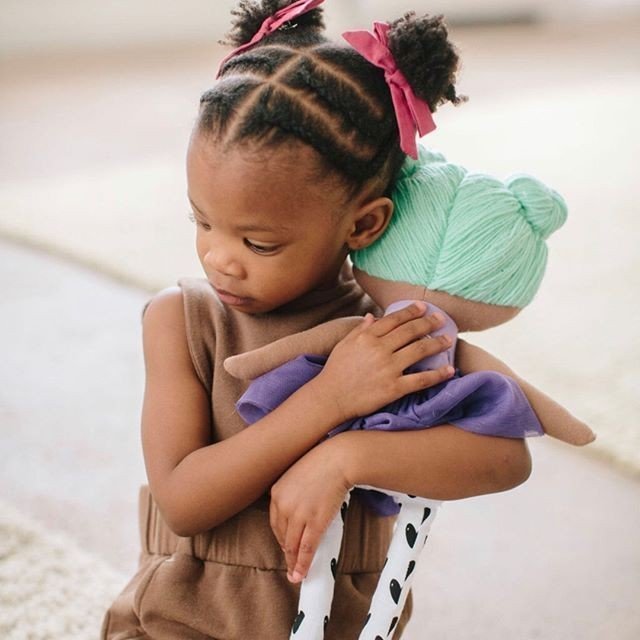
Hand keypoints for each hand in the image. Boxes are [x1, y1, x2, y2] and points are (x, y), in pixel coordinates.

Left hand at [269, 437, 349, 583]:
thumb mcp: (298, 474)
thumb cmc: (323, 462)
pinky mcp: (314, 522)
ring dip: (293, 563)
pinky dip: (303, 564)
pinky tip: (301, 574)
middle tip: (291, 562)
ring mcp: (298, 514)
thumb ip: (293, 491)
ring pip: (292, 546)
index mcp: (277, 492)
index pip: (274, 522)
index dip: (281, 537)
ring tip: (295, 574)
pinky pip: (306, 548)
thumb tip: (297, 508)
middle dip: (287, 551)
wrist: (339, 459)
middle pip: (282, 535)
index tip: (285, 545)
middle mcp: (283, 504)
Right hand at [308, 302, 453, 422]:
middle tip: (441, 319)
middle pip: (410, 331)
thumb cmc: (335, 371)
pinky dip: (438, 374)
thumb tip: (374, 316)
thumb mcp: (344, 345)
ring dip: (437, 343)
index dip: (411, 312)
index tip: (423, 307)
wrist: (330, 398)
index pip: (394, 320)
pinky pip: (421, 380)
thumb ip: (360, 329)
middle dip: (429, 323)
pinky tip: (449, 370)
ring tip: (448, 340)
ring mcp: (388, 368)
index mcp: (367, 337)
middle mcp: (379, 349)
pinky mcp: (394, 388)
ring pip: (419, 350)